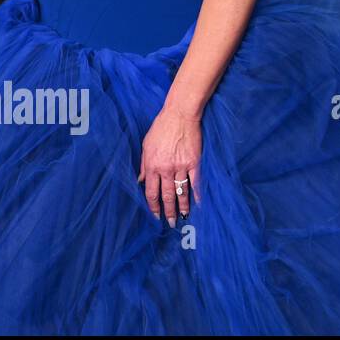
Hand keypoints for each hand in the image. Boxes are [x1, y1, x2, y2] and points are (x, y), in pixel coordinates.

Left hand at [138, 106, 201, 227]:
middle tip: (171, 223)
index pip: (151, 191)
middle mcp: (165, 168)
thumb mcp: (146, 145)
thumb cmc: (161, 128)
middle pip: (166, 195)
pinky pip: (196, 183)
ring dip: (183, 207)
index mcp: (152, 164)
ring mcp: (180, 166)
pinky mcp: (194, 163)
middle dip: (168, 211)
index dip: (153, 206)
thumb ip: (144, 164)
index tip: (156, 216)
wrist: (179, 116)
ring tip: (184, 218)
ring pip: (181, 192)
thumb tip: (141, 180)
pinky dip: (197, 195)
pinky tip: (199, 205)